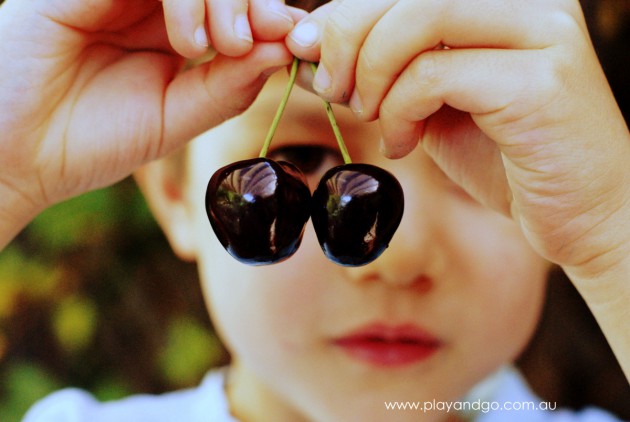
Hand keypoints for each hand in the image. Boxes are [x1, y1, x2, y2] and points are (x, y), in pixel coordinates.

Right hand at [0, 0, 294, 245]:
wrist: (20, 156)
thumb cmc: (94, 140)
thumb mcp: (177, 118)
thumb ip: (228, 86)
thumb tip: (280, 50)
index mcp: (174, 32)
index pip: (236, 6)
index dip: (271, 16)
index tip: (296, 41)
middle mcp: (150, 5)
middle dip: (252, 3)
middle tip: (254, 44)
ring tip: (219, 47)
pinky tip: (188, 40)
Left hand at [287, 0, 629, 276]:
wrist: (580, 211)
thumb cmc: (505, 155)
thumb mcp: (429, 103)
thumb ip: (381, 70)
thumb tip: (311, 50)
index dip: (344, 12)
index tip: (310, 54)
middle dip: (348, 38)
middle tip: (335, 91)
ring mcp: (542, 31)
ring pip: (420, 17)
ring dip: (375, 74)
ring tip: (372, 118)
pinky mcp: (540, 79)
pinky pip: (436, 74)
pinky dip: (400, 110)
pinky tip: (403, 144)